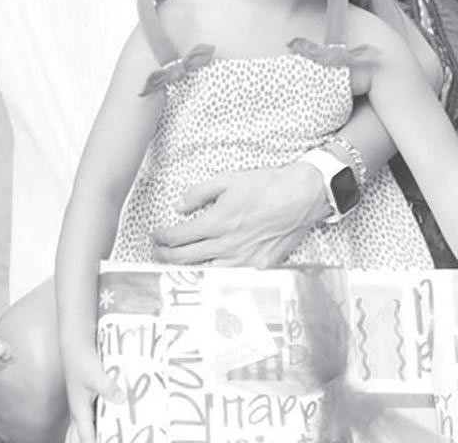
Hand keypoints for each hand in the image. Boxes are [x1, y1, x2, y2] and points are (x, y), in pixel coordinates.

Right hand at [63, 346, 120, 442]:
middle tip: (107, 441)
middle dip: (92, 441)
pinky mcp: (88, 398)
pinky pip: (92, 418)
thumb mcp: (96, 375)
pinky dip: (98, 424)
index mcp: (79, 411)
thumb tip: (122, 400)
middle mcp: (79, 411)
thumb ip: (109, 389)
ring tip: (108, 437)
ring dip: (94, 434)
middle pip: (81, 436)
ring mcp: (82, 405)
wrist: (76, 344)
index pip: (86, 437)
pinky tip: (110, 423)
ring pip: (85, 428)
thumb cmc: (82, 361)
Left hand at [150, 164, 326, 266]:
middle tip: (158, 252)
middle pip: (184, 259)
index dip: (161, 239)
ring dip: (187, 270)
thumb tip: (179, 206)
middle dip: (165, 256)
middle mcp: (227, 245)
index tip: (156, 236)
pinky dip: (215, 276)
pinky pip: (230, 277)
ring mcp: (244, 260)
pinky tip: (208, 272)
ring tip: (178, 264)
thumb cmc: (267, 186)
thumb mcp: (227, 180)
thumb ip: (199, 194)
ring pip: (205, 273)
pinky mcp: (260, 268)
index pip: (178, 238)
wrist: (301, 197)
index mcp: (216, 223)